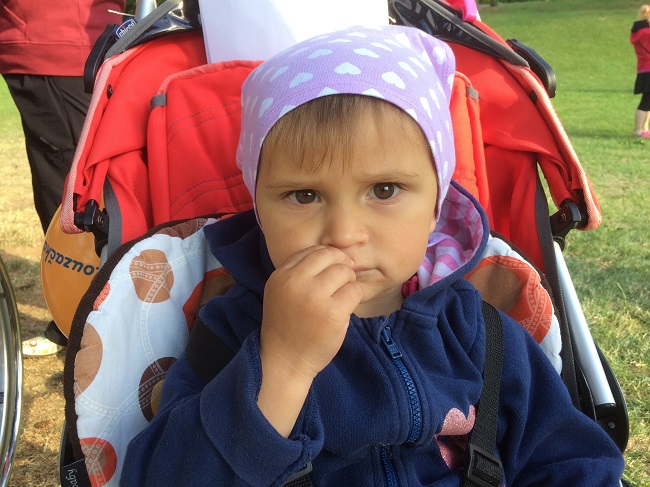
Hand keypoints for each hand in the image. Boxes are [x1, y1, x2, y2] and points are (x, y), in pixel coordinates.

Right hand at [260, 245, 362, 380]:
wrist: (284, 361)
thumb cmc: (286, 327)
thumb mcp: (281, 293)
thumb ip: (299, 273)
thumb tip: (334, 256)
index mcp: (281, 275)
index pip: (311, 251)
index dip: (328, 257)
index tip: (333, 269)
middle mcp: (296, 282)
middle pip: (330, 256)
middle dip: (342, 266)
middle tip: (343, 281)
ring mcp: (315, 297)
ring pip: (345, 272)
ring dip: (349, 282)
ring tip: (343, 297)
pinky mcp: (333, 313)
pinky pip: (355, 291)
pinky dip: (356, 297)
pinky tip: (346, 308)